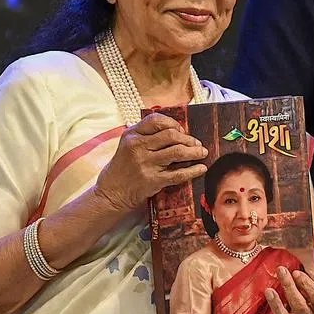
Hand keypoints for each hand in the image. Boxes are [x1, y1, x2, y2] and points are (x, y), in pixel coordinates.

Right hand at [93, 113, 208, 213]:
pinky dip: (193, 170)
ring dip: (195, 152)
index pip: (156, 120)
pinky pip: (178, 174)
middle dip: (189, 139)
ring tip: (202, 153)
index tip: (182, 130)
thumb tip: (178, 131)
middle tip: (197, 144)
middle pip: (171, 135)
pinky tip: (201, 168)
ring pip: (177, 152)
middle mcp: (138, 147)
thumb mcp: (128, 144)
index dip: (174, 124)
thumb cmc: (123, 167)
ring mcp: (146, 164)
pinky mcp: (153, 180)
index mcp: (132, 135)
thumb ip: (147, 135)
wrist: (111, 193)